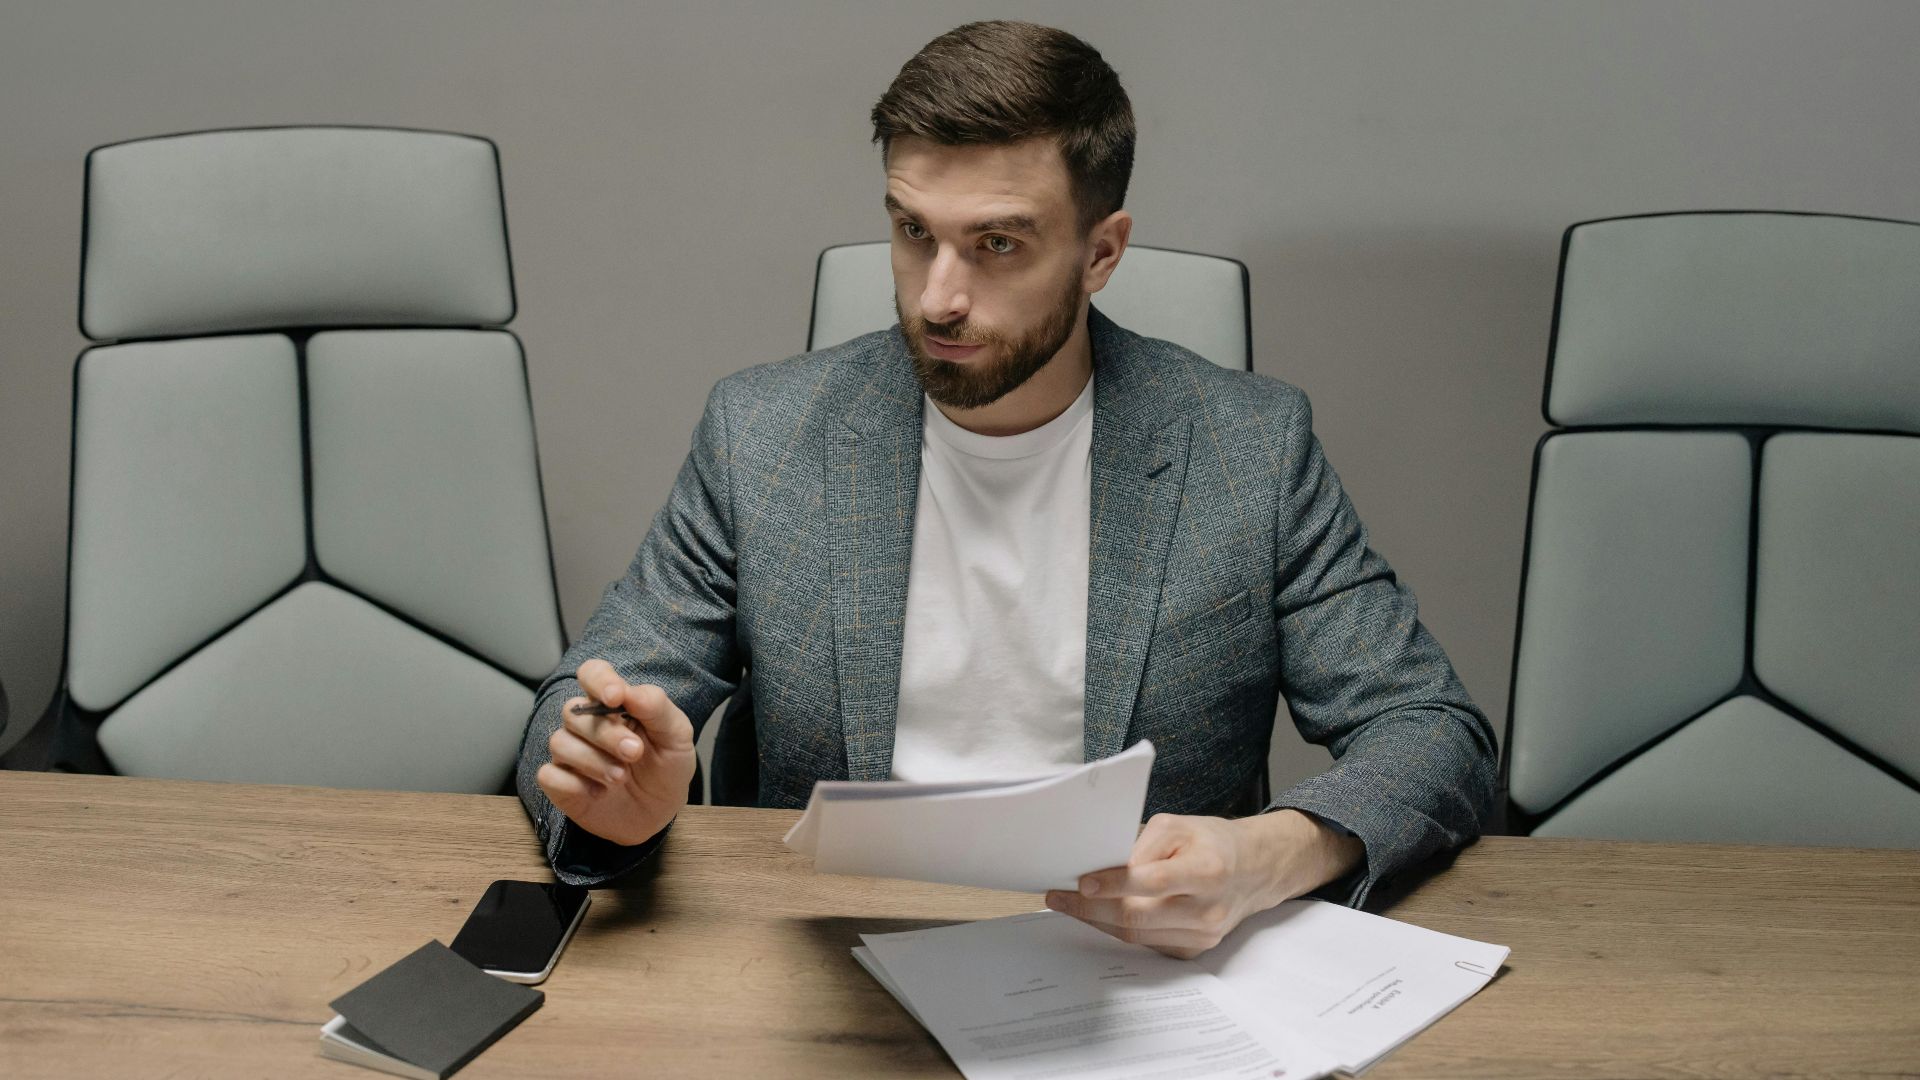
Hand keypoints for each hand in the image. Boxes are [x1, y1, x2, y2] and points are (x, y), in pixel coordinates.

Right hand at [534, 658, 695, 846]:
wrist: (661, 812)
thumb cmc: (667, 767)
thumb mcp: (677, 737)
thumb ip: (656, 708)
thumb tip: (629, 691)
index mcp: (614, 702)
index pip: (593, 673)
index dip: (599, 680)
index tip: (615, 697)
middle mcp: (586, 723)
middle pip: (573, 711)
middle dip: (606, 733)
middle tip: (635, 753)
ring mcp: (570, 752)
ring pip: (559, 742)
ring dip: (593, 761)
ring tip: (621, 777)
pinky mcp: (560, 783)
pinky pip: (549, 775)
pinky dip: (575, 785)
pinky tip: (598, 793)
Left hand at [1045, 810, 1363, 958]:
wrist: (1253, 870)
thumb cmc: (1210, 842)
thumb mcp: (1177, 825)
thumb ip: (1140, 845)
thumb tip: (1098, 866)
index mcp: (1207, 870)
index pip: (1154, 881)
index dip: (1114, 883)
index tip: (1081, 882)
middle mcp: (1207, 909)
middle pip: (1137, 917)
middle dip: (1090, 909)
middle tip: (1058, 896)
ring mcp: (1202, 936)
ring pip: (1136, 935)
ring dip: (1097, 921)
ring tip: (1068, 904)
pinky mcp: (1193, 951)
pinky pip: (1145, 943)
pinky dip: (1118, 929)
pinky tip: (1099, 914)